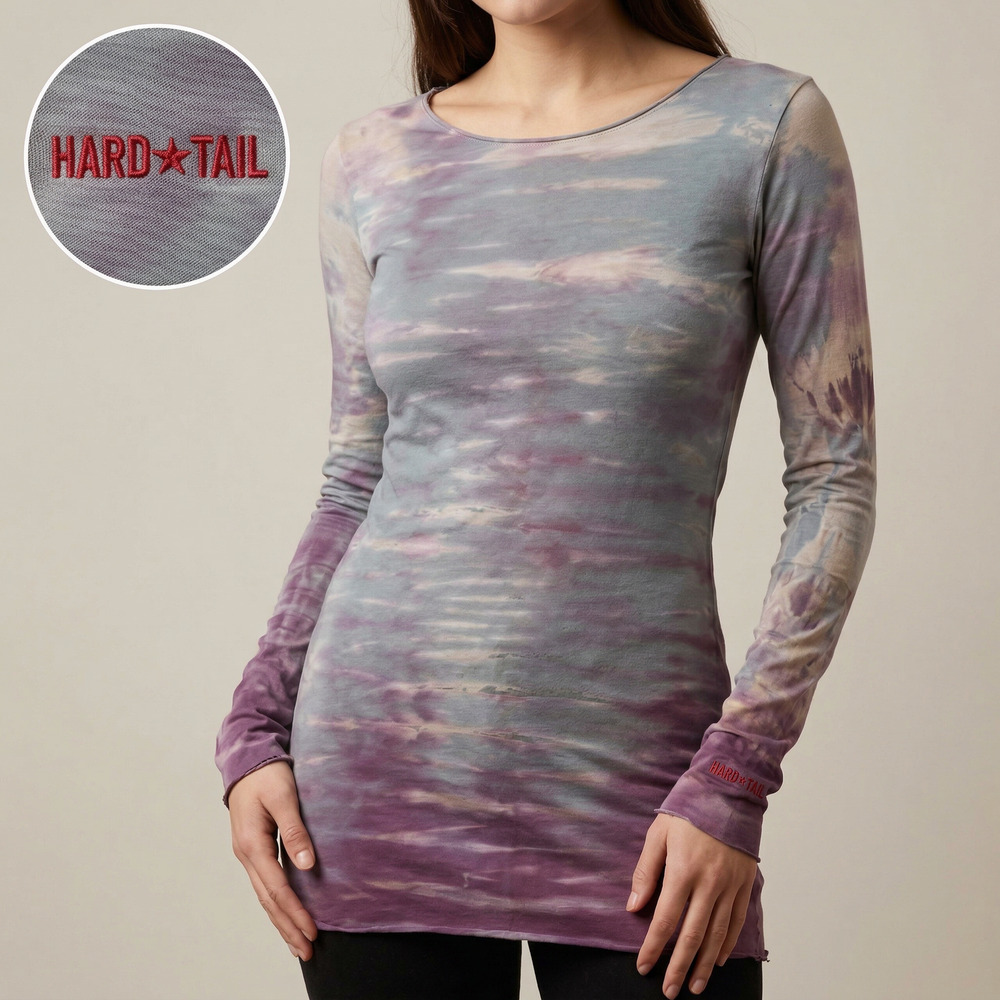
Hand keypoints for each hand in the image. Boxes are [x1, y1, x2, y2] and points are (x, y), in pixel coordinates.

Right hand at [228, 760, 318, 961]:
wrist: (248, 759)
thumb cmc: (267, 774)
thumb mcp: (284, 797)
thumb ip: (295, 831)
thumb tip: (307, 866)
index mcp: (252, 845)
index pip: (277, 888)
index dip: (295, 912)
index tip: (313, 932)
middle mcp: (247, 854)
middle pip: (268, 900)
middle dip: (287, 927)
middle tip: (307, 951)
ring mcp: (249, 853)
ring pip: (265, 896)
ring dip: (281, 920)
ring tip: (297, 944)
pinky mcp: (255, 849)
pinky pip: (266, 883)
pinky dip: (277, 903)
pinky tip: (286, 913)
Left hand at [627, 813, 755, 996]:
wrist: (729, 790)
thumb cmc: (688, 808)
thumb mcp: (658, 833)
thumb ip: (646, 871)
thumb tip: (633, 906)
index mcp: (682, 870)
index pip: (665, 920)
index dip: (653, 948)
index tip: (643, 966)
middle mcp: (708, 883)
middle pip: (691, 935)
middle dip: (678, 966)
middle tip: (669, 991)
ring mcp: (729, 885)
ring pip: (716, 935)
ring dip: (703, 965)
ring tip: (693, 986)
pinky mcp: (744, 884)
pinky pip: (735, 922)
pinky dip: (726, 944)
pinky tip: (715, 960)